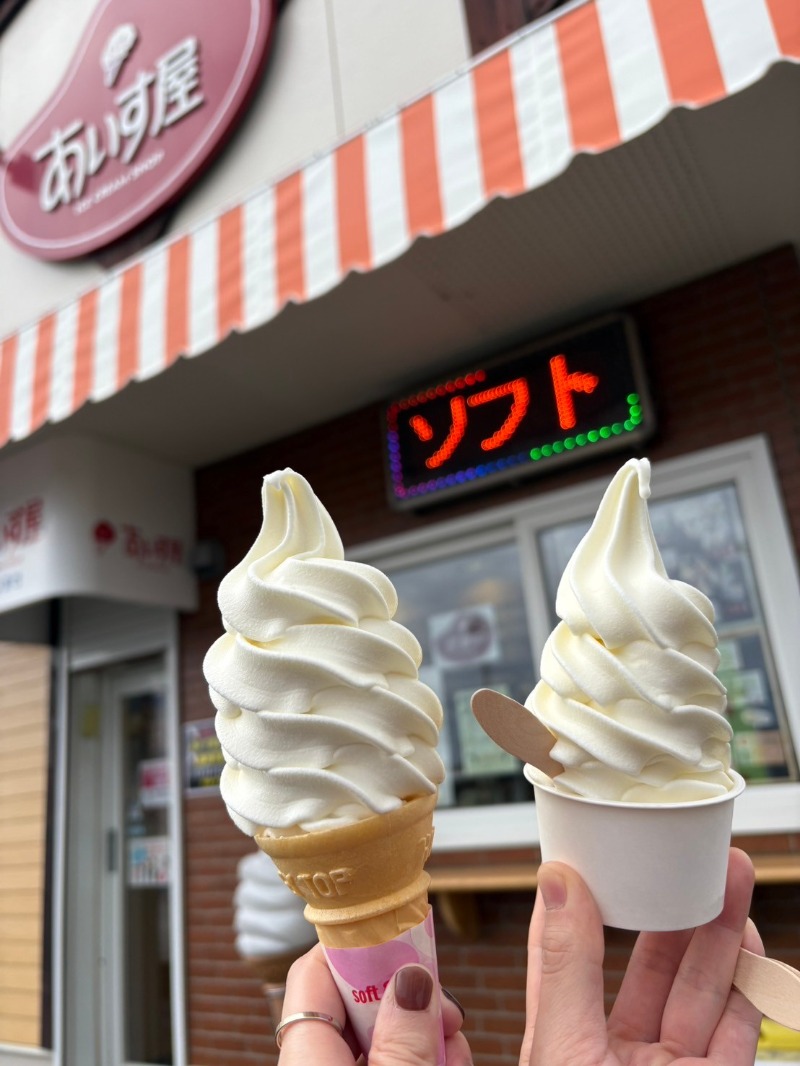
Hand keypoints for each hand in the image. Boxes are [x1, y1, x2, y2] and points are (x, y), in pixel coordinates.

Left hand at [278, 943, 471, 1065]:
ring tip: (456, 1048)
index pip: (314, 973)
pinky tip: (449, 1063)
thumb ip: (406, 1039)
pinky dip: (418, 1061)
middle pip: (355, 1008)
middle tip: (448, 1012)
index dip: (359, 948)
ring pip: (379, 1042)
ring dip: (424, 1036)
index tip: (407, 941)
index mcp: (305, 1060)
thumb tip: (412, 976)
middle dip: (409, 1001)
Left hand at [521, 847, 763, 1064]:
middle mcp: (618, 1056)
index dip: (573, 907)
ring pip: (698, 992)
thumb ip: (566, 968)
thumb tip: (555, 882)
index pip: (563, 961)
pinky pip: (738, 1029)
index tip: (585, 856)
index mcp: (565, 1044)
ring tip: (728, 874)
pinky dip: (748, 983)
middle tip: (683, 857)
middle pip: (648, 970)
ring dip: (717, 931)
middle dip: (669, 909)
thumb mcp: (564, 1046)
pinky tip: (748, 936)